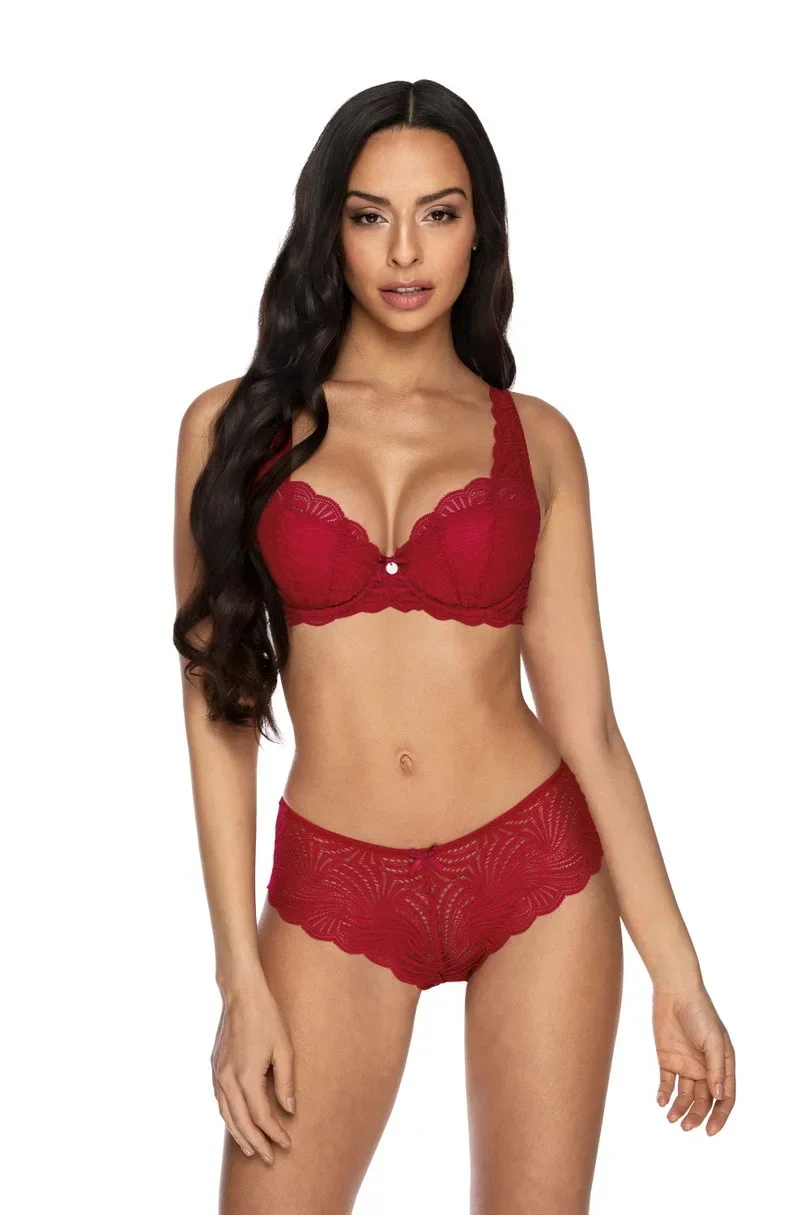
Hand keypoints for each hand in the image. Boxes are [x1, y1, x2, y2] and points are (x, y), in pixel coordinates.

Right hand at [211, 977, 295, 1164]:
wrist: (241, 993)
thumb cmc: (267, 1017)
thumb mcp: (284, 1048)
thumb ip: (286, 1082)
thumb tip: (289, 1110)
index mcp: (246, 1077)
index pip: (262, 1117)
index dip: (275, 1134)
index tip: (287, 1144)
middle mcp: (227, 1080)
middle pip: (242, 1122)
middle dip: (256, 1143)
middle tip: (270, 1159)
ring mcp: (218, 1073)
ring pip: (226, 1115)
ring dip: (239, 1134)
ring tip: (251, 1149)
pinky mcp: (215, 1066)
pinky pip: (219, 1100)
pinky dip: (228, 1116)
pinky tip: (236, 1122)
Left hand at [652, 983, 735, 1135]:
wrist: (674, 991)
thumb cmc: (700, 1012)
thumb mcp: (713, 1040)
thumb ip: (716, 1068)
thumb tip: (719, 1097)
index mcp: (722, 1064)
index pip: (725, 1097)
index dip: (720, 1116)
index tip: (710, 1131)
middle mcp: (705, 1068)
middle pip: (703, 1100)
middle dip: (697, 1116)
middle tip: (686, 1127)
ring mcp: (686, 1064)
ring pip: (685, 1095)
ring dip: (679, 1109)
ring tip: (671, 1118)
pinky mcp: (667, 1058)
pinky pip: (666, 1082)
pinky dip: (664, 1094)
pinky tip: (661, 1101)